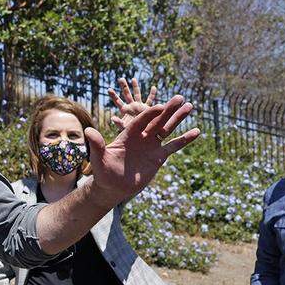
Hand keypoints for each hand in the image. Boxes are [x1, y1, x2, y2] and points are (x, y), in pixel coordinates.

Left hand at [85, 95, 199, 206]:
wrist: (112, 186)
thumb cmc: (103, 172)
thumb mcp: (98, 157)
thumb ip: (96, 144)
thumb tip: (87, 131)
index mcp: (128, 134)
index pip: (141, 120)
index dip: (150, 114)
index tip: (161, 107)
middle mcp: (141, 137)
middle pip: (157, 120)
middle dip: (168, 110)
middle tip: (180, 97)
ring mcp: (151, 146)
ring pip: (167, 129)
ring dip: (178, 119)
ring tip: (190, 106)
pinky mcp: (158, 157)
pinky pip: (173, 146)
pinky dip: (185, 139)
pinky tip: (197, 131)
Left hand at [109, 77, 156, 128]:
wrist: (143, 135)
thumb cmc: (132, 133)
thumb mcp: (125, 128)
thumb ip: (119, 123)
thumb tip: (112, 118)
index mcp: (125, 110)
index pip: (118, 101)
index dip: (113, 95)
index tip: (109, 89)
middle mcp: (131, 107)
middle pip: (127, 94)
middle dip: (124, 87)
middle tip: (120, 78)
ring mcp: (139, 107)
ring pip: (137, 94)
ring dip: (135, 87)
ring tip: (133, 79)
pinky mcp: (147, 109)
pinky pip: (150, 100)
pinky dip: (152, 94)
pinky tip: (153, 87)